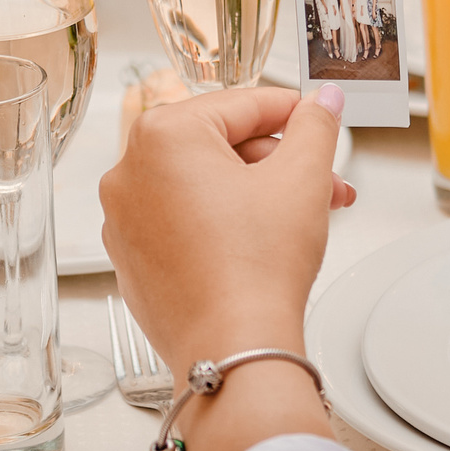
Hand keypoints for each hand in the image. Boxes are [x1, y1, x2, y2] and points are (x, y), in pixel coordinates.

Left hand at [100, 85, 345, 450]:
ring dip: (255, 193)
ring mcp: (124, 218)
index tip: (319, 122)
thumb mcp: (302, 179)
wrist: (232, 349)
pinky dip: (220, 224)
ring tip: (303, 217)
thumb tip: (323, 101)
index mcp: (164, 135)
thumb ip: (315, 126)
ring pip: (202, 185)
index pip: (243, 104)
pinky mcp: (131, 258)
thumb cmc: (256, 269)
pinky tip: (260, 244)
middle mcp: (129, 171)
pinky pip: (181, 222)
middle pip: (220, 146)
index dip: (294, 114)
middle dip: (280, 164)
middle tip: (325, 183)